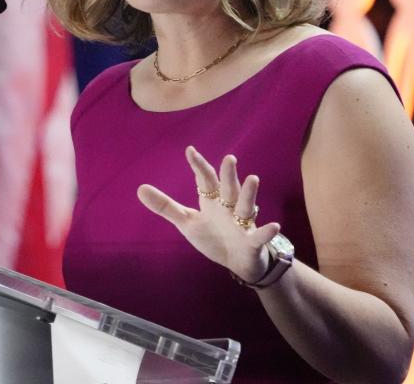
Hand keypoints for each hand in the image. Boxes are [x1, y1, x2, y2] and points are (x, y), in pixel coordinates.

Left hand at [137, 147, 280, 283]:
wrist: (238, 262)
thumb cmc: (214, 237)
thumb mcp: (187, 222)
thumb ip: (166, 206)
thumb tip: (140, 188)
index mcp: (212, 201)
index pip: (205, 180)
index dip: (199, 166)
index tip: (190, 150)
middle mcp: (229, 208)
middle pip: (228, 188)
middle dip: (228, 175)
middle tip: (229, 158)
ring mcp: (243, 224)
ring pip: (246, 206)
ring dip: (249, 194)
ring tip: (252, 178)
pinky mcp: (253, 241)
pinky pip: (260, 235)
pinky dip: (266, 231)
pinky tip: (273, 225)